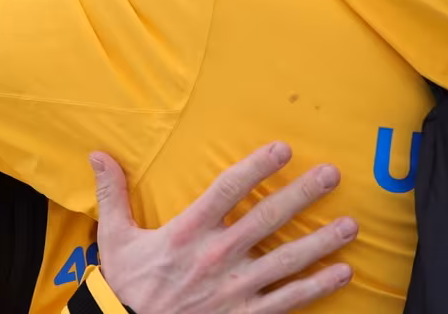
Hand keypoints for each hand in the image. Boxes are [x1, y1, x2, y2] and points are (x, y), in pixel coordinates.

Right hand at [90, 142, 356, 313]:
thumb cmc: (126, 286)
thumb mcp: (114, 239)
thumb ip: (112, 194)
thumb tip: (96, 154)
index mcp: (186, 233)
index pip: (226, 190)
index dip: (256, 167)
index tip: (284, 148)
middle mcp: (214, 257)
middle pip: (266, 219)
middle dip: (302, 195)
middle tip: (332, 174)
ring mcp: (233, 289)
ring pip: (285, 260)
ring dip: (321, 241)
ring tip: (351, 224)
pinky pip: (287, 300)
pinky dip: (317, 287)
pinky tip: (342, 272)